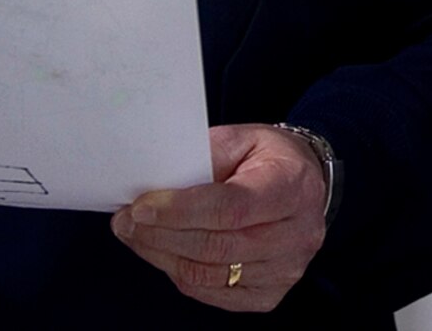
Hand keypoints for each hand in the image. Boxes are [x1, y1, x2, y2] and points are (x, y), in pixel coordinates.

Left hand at [112, 123, 328, 312]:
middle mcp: (297, 234)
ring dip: (163, 256)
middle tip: (126, 220)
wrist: (305, 184)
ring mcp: (286, 269)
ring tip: (137, 235)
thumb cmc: (270, 159)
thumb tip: (160, 179)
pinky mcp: (270, 293)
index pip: (232, 207)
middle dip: (161, 234)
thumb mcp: (243, 138)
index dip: (181, 211)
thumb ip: (205, 155)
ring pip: (209, 274)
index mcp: (292, 186)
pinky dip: (181, 274)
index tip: (142, 206)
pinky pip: (214, 293)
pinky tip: (164, 253)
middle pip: (217, 245)